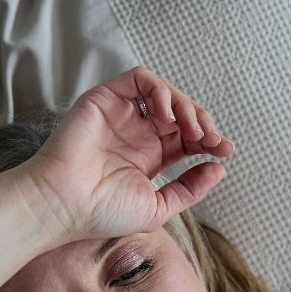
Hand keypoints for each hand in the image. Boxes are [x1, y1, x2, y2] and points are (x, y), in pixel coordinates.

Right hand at [19, 65, 233, 242]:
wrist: (65, 204)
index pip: (187, 137)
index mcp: (149, 157)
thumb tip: (218, 168)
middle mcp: (137, 133)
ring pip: (165, 92)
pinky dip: (160, 90)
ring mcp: (122, 114)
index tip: (225, 150)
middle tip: (212, 139)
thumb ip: (190, 189)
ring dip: (186, 105)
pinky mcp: (106, 98)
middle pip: (181, 113)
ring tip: (193, 128)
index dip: (209, 139)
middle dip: (203, 122)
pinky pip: (140, 79)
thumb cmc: (102, 213)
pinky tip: (166, 115)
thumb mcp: (159, 207)